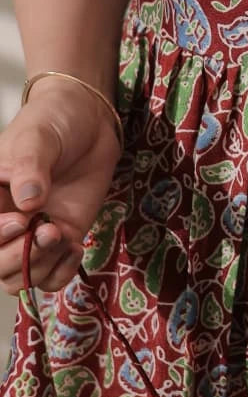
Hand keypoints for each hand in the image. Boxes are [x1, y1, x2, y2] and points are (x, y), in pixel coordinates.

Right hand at [0, 78, 121, 293]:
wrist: (89, 119)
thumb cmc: (53, 121)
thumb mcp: (37, 137)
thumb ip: (30, 167)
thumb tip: (29, 201)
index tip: (19, 221)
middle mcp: (4, 220)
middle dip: (18, 257)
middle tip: (47, 231)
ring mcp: (32, 232)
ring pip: (20, 277)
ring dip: (40, 266)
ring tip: (62, 237)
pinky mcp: (61, 237)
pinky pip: (51, 274)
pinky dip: (61, 272)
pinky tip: (74, 247)